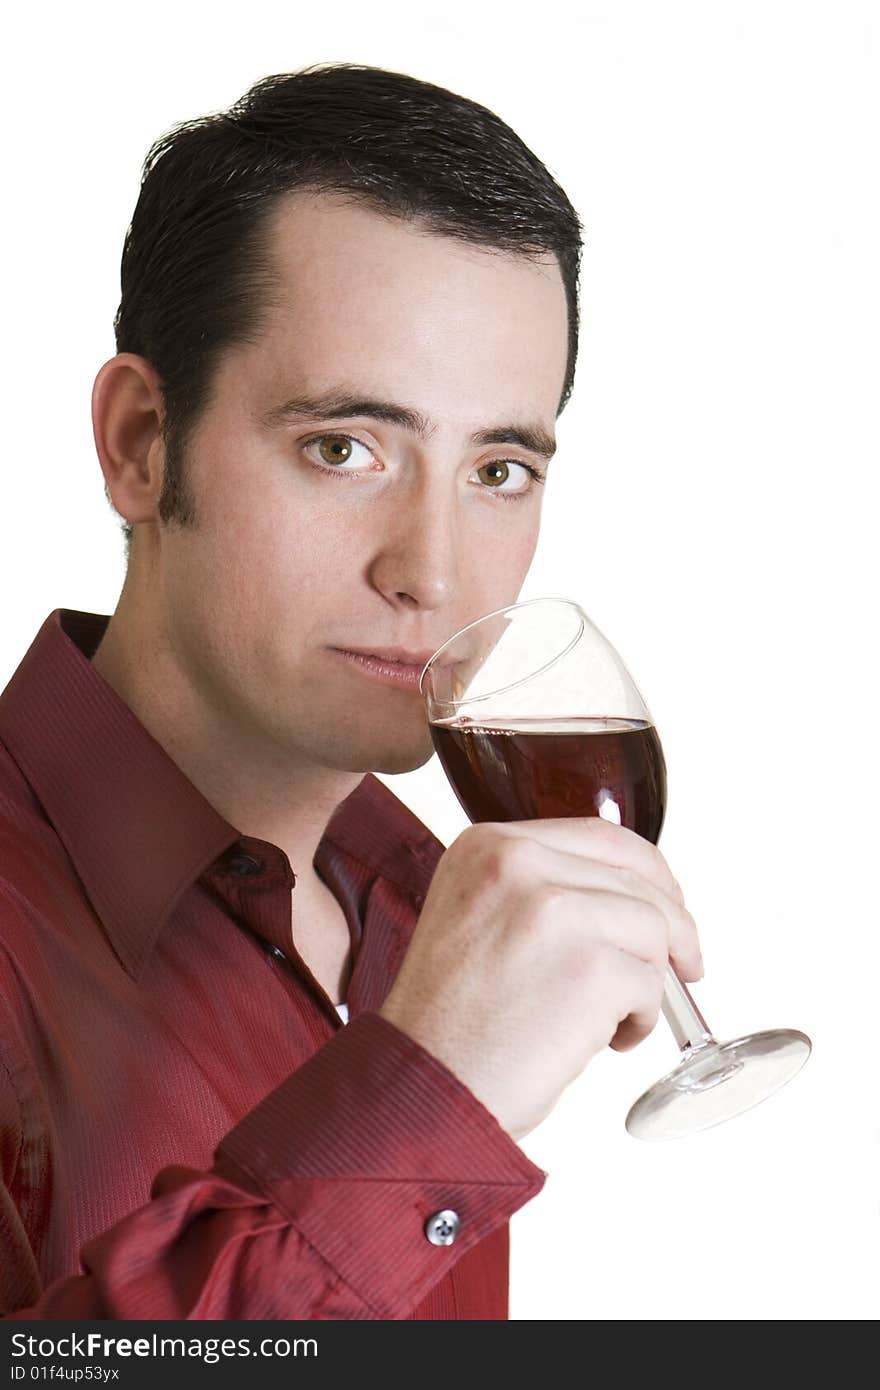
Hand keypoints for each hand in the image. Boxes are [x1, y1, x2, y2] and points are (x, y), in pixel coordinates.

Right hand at [379, 818, 702, 1141]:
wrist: (422, 1088)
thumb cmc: (449, 1023)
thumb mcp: (476, 917)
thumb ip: (537, 889)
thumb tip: (629, 896)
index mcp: (489, 845)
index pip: (600, 836)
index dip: (648, 873)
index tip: (667, 905)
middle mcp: (518, 863)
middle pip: (636, 879)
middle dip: (672, 926)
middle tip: (685, 965)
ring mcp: (555, 911)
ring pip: (652, 930)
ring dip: (647, 981)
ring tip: (612, 1020)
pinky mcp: (589, 967)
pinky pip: (649, 985)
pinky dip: (640, 1021)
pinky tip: (604, 1041)